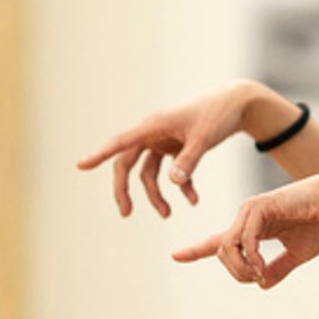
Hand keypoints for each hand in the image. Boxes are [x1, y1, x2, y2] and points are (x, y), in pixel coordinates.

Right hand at [76, 81, 254, 216]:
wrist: (237, 104)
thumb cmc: (218, 115)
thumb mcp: (204, 139)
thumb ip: (188, 161)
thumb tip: (172, 182)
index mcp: (153, 126)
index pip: (120, 143)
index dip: (100, 155)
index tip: (81, 165)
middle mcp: (153, 133)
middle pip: (128, 163)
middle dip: (125, 188)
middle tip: (126, 212)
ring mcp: (164, 140)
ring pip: (149, 171)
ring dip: (156, 194)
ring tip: (167, 214)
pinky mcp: (177, 146)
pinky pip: (172, 171)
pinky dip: (181, 186)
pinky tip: (194, 200)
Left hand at [172, 175, 318, 288]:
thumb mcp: (297, 255)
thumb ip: (278, 268)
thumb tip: (261, 284)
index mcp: (254, 228)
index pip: (219, 240)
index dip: (196, 250)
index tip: (175, 256)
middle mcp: (247, 217)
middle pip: (220, 249)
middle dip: (234, 272)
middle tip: (257, 279)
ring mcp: (251, 210)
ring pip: (226, 245)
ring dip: (240, 267)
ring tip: (260, 274)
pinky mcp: (260, 207)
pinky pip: (244, 238)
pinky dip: (250, 256)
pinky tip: (261, 266)